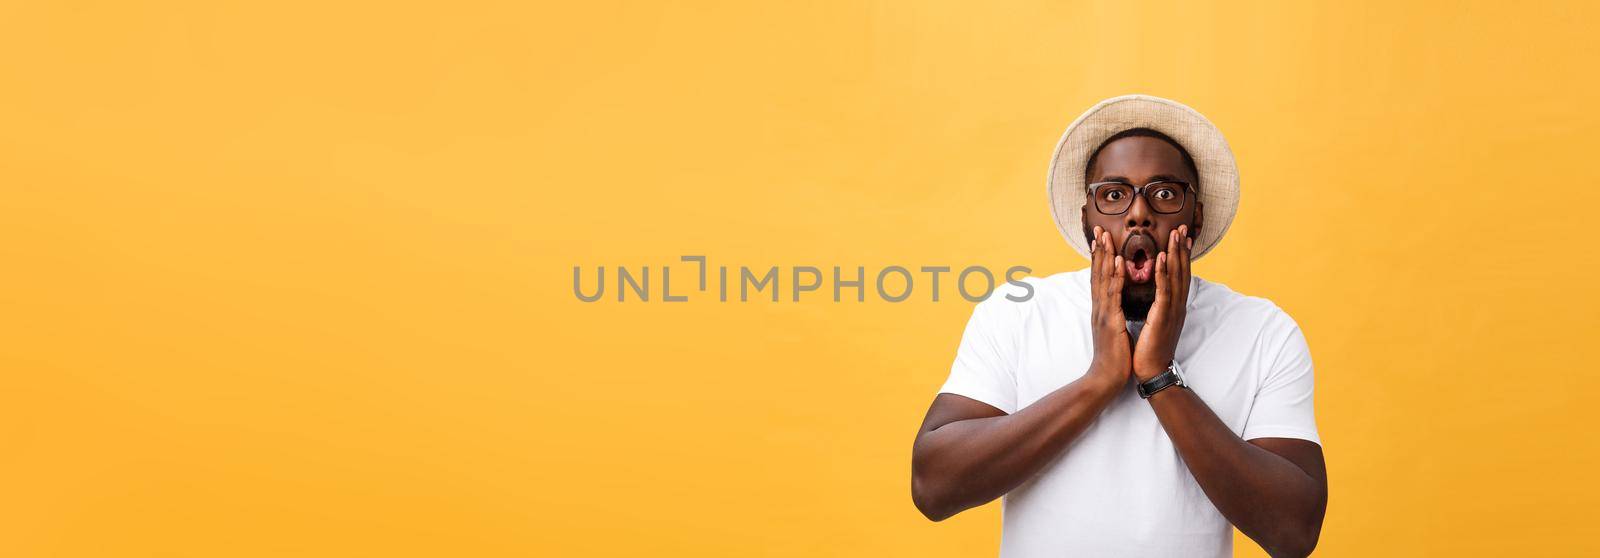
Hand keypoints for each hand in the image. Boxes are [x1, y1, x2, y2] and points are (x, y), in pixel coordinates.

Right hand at [1088, 226, 1131, 382]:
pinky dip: (1114, 276)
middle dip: (1098, 251)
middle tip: (1099, 230)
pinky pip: (1113, 293)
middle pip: (1097, 274)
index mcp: (1101, 310)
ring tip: (1106, 237)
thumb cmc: (1114, 358)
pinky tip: (1117, 261)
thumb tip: (1117, 309)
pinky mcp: (1110, 320)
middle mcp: (1098, 308)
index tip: (1100, 241)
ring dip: (1104, 256)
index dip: (1099, 260)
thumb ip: (1113, 317)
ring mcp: (1102, 313)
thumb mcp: (1113, 332)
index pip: (1098, 280)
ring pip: (1102, 279)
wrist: (1106, 378)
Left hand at [1133, 225, 1192, 381]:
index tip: (1182, 236)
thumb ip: (1158, 306)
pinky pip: (1164, 291)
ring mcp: (1172, 311)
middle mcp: (1177, 305)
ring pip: (1175, 277)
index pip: (1179, 275)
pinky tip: (1161, 257)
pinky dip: (1163, 273)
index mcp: (1174, 306)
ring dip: (1175, 254)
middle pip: (1182, 271)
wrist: (1150, 370)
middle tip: (1183, 227)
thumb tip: (1157, 294)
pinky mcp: (1162, 317)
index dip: (1181, 255)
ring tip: (1175, 234)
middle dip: (1182, 248)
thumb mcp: (1155, 321)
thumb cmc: (1149, 347)